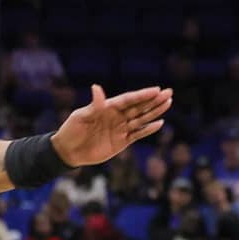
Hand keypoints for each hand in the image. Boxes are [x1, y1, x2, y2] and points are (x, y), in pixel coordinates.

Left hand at [52, 84, 172, 167]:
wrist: (68, 152)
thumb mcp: (81, 117)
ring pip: (141, 119)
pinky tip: (159, 123)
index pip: (129, 100)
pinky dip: (148, 129)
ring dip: (155, 112)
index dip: (142, 95)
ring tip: (168, 103)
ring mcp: (120, 129)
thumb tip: (97, 87)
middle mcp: (117, 116)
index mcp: (108, 107)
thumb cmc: (71, 131)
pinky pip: (138, 134)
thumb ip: (94, 105)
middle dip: (154, 100)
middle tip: (169, 93)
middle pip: (139, 107)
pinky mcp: (122, 142)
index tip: (156, 89)